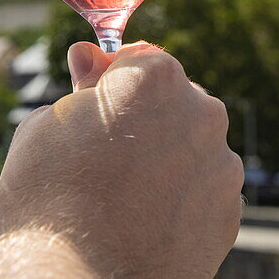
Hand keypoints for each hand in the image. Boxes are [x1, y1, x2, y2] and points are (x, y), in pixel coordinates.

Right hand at [0, 41, 242, 278]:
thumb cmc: (49, 197)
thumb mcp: (48, 123)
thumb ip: (83, 86)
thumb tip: (89, 57)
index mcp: (156, 79)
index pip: (140, 60)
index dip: (112, 79)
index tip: (92, 99)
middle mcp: (202, 114)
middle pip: (174, 102)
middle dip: (145, 119)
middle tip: (103, 154)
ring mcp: (221, 167)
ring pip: (191, 148)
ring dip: (165, 160)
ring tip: (121, 196)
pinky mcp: (230, 215)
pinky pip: (203, 191)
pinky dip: (181, 200)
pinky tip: (143, 221)